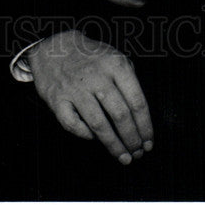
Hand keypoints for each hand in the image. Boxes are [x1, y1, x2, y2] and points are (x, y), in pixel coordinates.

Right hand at [27, 29, 153, 164]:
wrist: (55, 47)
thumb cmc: (90, 56)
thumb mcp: (115, 56)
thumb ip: (128, 79)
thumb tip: (139, 113)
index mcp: (116, 66)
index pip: (137, 101)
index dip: (145, 126)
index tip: (149, 142)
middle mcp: (97, 77)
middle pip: (120, 115)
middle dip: (132, 139)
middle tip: (138, 153)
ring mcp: (76, 89)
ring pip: (99, 125)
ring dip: (114, 145)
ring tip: (124, 157)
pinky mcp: (57, 99)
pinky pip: (73, 125)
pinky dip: (85, 135)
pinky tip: (94, 139)